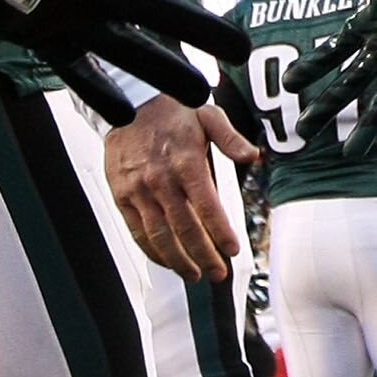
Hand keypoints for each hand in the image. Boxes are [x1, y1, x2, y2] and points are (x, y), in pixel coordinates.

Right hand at [0, 0, 248, 121]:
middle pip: (162, 13)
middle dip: (206, 33)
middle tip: (242, 50)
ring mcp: (65, 16)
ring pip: (127, 53)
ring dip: (166, 74)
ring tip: (202, 94)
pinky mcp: (37, 38)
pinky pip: (76, 71)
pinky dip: (99, 93)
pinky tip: (124, 113)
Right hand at [104, 95, 258, 281]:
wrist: (129, 101)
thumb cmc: (173, 110)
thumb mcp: (208, 115)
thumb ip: (231, 139)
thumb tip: (254, 156)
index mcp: (187, 162)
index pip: (208, 207)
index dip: (221, 232)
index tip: (232, 251)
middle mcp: (161, 179)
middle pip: (185, 229)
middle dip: (204, 255)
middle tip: (218, 273)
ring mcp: (139, 190)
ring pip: (160, 236)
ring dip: (179, 260)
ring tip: (194, 275)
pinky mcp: (122, 196)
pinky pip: (137, 231)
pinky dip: (152, 251)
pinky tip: (167, 261)